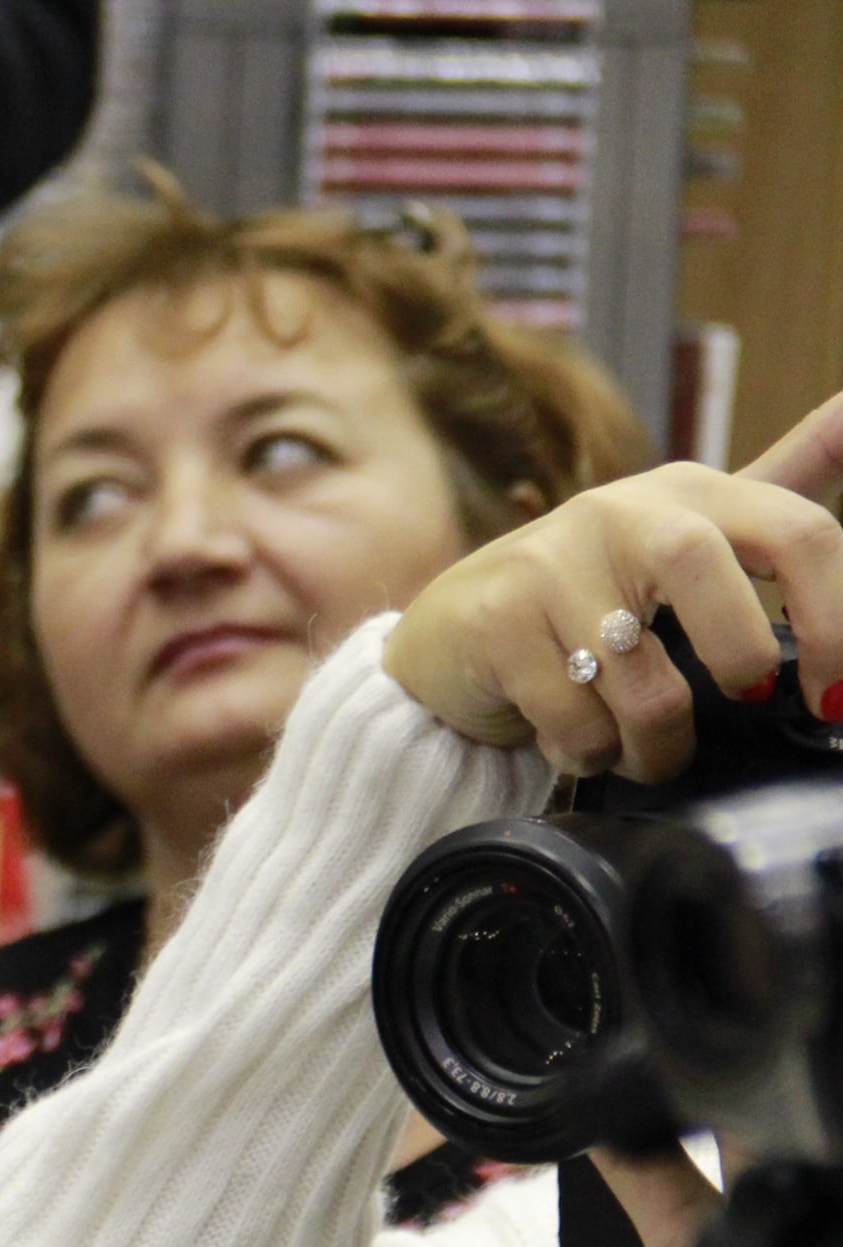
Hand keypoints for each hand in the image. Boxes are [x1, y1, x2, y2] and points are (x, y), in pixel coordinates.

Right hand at [385, 392, 842, 780]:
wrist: (450, 638)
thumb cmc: (592, 597)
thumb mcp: (694, 535)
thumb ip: (783, 484)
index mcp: (690, 490)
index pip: (798, 533)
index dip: (835, 620)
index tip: (831, 693)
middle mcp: (619, 511)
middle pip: (707, 577)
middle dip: (737, 660)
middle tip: (737, 701)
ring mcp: (548, 563)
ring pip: (646, 687)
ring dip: (656, 747)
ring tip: (642, 750)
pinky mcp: (496, 620)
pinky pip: (577, 721)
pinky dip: (589, 754)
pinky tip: (576, 741)